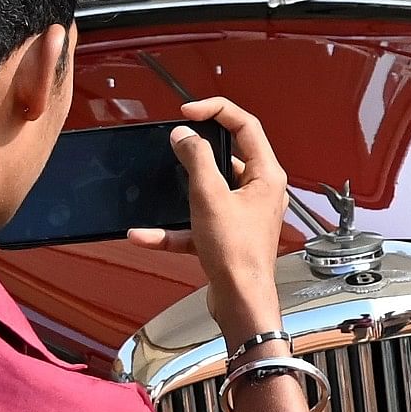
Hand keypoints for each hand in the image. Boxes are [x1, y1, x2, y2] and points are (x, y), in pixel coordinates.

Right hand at [127, 95, 289, 335]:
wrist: (241, 301)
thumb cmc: (237, 254)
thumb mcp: (210, 197)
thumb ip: (196, 160)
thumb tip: (185, 135)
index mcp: (266, 175)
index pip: (246, 126)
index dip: (217, 111)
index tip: (188, 111)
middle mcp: (259, 191)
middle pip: (227, 156)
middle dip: (196, 150)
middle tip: (173, 143)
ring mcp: (243, 214)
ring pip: (207, 192)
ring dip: (179, 192)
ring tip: (157, 185)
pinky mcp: (226, 236)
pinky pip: (195, 224)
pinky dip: (172, 229)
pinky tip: (144, 234)